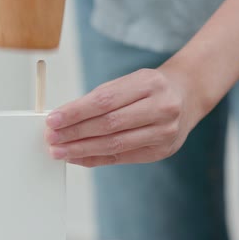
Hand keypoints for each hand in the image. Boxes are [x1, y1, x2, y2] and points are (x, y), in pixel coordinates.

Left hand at [45, 68, 201, 166]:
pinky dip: (95, 158)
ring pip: (115, 144)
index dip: (76, 112)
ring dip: (81, 150)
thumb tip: (62, 119)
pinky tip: (76, 157)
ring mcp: (165, 132)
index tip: (53, 119)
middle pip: (109, 124)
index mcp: (149, 83)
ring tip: (58, 151)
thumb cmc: (148, 88)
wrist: (187, 96)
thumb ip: (98, 99)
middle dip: (75, 133)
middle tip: (51, 138)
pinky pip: (121, 157)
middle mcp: (161, 107)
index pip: (105, 100)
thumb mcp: (128, 81)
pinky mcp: (162, 151)